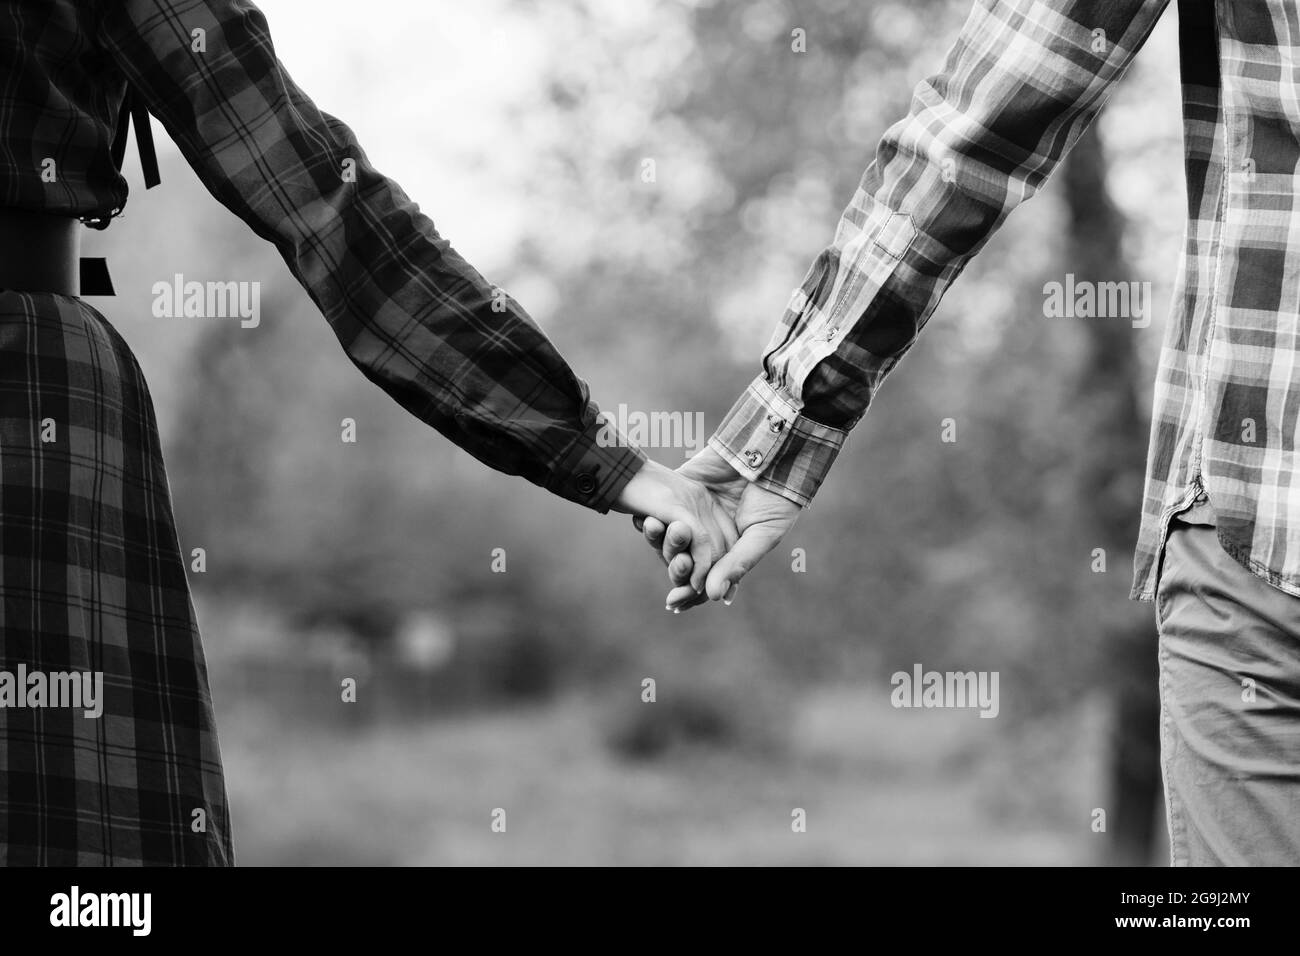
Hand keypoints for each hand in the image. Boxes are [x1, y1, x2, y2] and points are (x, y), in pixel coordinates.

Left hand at [636, 446, 800, 610]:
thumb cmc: (777, 498)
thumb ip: (736, 565)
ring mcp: (692, 512)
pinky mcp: (680, 488)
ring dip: (659, 542)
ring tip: (658, 541)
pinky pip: (659, 507)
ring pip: (666, 537)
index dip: (688, 593)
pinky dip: (648, 518)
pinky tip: (645, 522)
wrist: (771, 451)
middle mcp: (707, 535)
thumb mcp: (763, 535)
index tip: (674, 603)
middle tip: (675, 566)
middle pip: (681, 560)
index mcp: (728, 551)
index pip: (703, 580)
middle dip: (674, 567)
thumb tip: (713, 597)